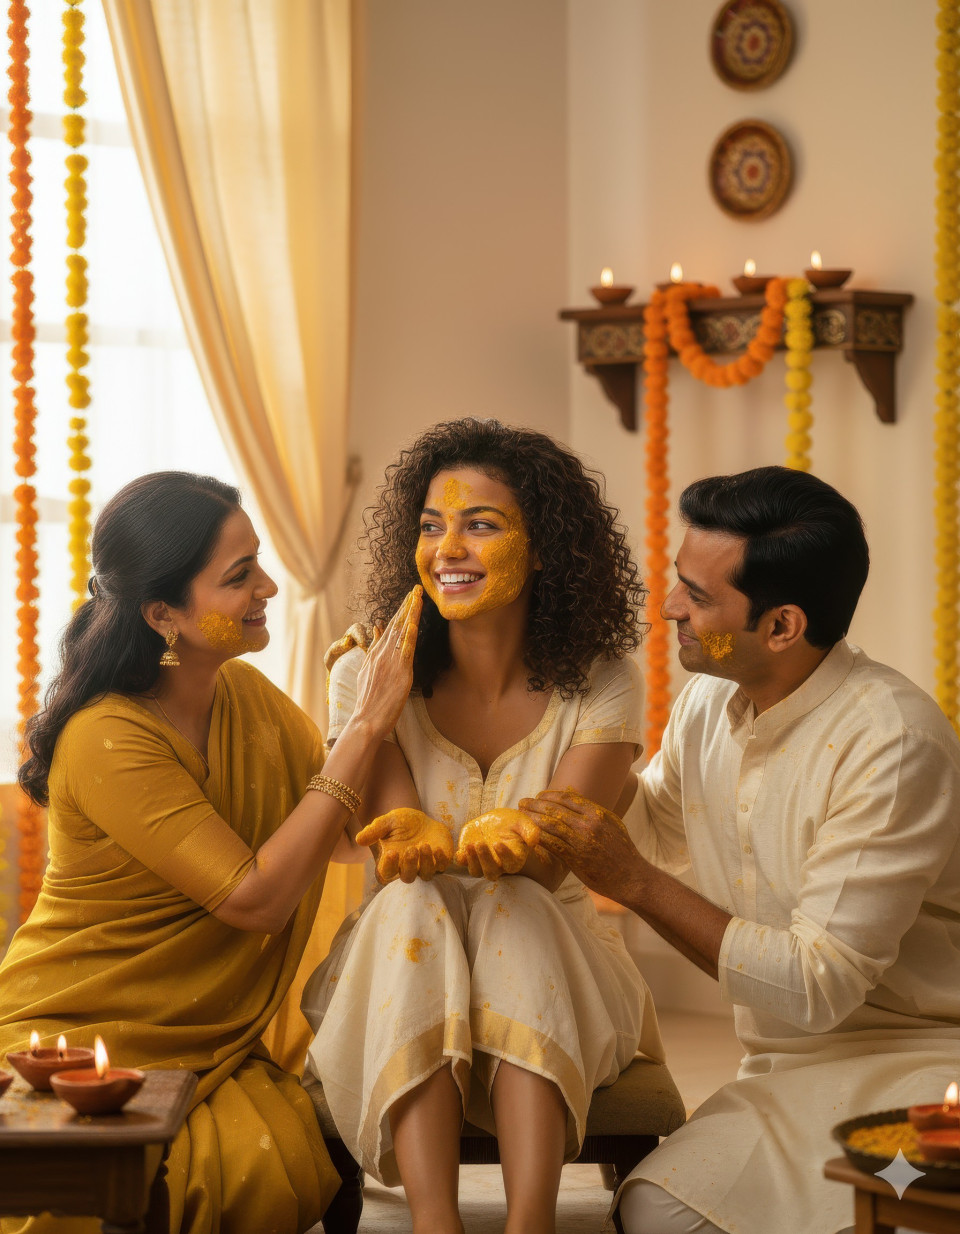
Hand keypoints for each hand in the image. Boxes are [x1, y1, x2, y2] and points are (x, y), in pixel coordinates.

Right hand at [352, 587, 422, 739]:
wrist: (365, 720)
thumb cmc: (368, 700)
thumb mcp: (366, 670)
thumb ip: (373, 649)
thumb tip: (377, 628)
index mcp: (376, 654)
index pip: (390, 627)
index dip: (401, 610)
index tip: (409, 597)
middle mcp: (382, 655)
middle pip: (397, 625)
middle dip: (407, 605)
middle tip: (417, 589)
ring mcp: (390, 663)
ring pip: (402, 633)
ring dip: (411, 614)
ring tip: (418, 597)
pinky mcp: (400, 674)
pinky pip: (406, 651)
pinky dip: (409, 637)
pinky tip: (413, 624)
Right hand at [356, 807, 453, 883]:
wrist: (423, 819)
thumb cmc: (402, 822)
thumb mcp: (388, 821)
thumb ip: (375, 830)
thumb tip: (359, 840)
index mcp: (391, 861)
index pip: (387, 872)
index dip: (389, 865)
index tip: (391, 852)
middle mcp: (408, 867)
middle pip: (408, 877)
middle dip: (409, 865)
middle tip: (411, 849)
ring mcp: (425, 866)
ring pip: (426, 875)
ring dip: (426, 863)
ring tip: (425, 845)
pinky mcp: (440, 861)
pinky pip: (442, 867)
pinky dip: (441, 861)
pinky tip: (438, 848)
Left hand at [454, 808, 542, 879]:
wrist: (495, 820)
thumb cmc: (511, 822)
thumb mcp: (521, 821)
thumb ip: (529, 830)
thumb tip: (534, 840)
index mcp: (514, 858)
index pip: (511, 864)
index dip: (505, 857)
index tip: (498, 843)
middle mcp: (498, 865)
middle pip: (491, 873)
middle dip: (485, 860)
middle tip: (480, 843)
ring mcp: (482, 862)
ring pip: (476, 871)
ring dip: (472, 861)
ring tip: (469, 845)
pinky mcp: (469, 855)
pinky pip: (463, 863)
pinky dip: (460, 859)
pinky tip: (460, 851)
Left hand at [518, 789, 641, 903]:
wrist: (631, 877)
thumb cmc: (622, 850)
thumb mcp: (612, 824)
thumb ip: (592, 811)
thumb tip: (573, 796)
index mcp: (598, 814)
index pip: (568, 799)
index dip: (550, 795)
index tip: (539, 795)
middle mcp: (589, 825)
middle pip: (555, 810)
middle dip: (536, 804)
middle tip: (522, 802)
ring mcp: (581, 842)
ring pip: (551, 826)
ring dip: (533, 819)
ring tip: (521, 815)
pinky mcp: (576, 859)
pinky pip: (552, 845)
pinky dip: (539, 837)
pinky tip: (529, 834)